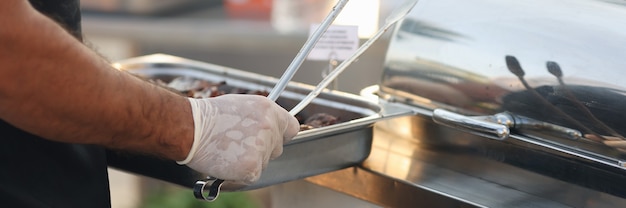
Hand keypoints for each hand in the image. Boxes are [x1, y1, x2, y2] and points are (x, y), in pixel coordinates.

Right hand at [178, 94, 299, 184]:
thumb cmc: (209, 116)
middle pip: (277, 148)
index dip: (281, 134)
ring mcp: (262, 147)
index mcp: (269, 110)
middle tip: (238, 145)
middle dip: (262, 150)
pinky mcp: (252, 166)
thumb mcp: (242, 105)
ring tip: (228, 150)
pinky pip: (252, 175)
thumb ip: (261, 116)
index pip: (291, 127)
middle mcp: (270, 127)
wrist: (190, 127)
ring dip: (249, 161)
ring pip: (264, 163)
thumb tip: (270, 126)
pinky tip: (226, 161)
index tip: (271, 138)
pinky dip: (239, 174)